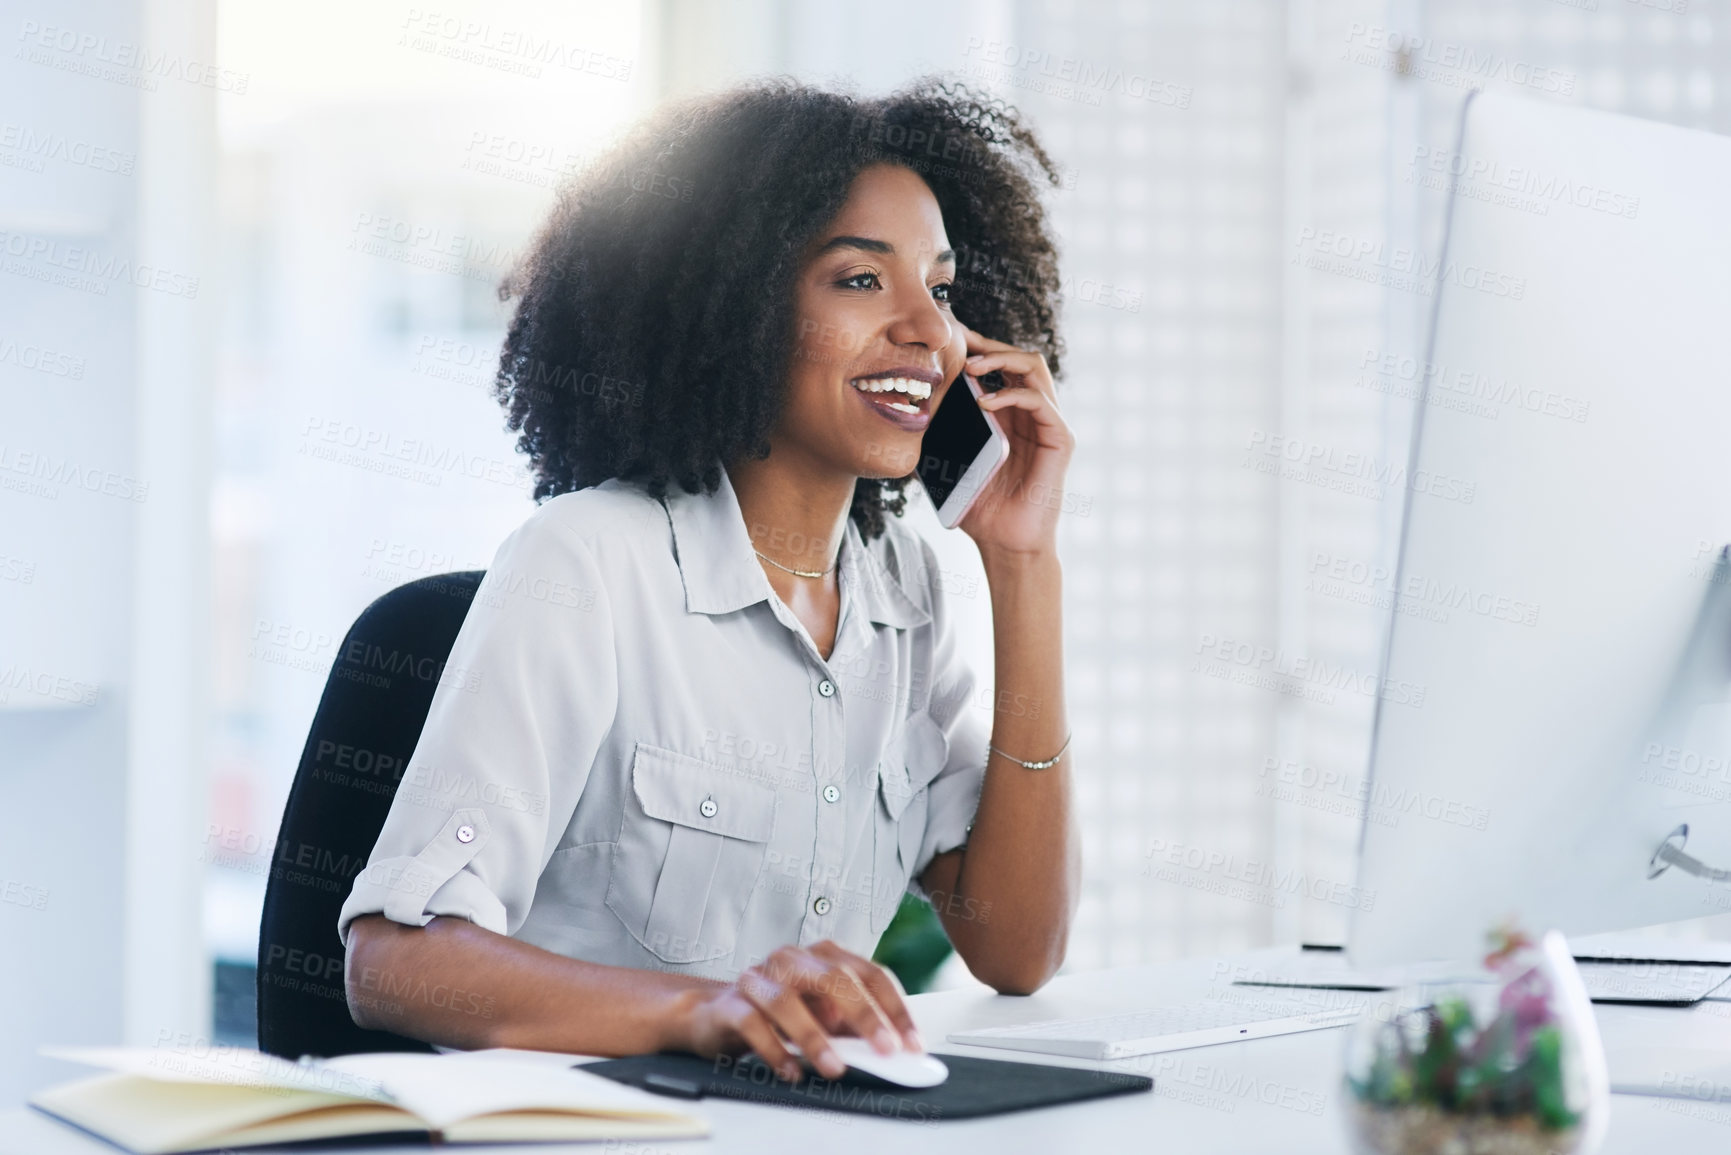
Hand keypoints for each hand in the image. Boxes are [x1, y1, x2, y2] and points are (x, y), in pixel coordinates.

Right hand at [673, 941, 921, 1081]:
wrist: (714, 1013)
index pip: (869, 973)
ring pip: (787, 1000)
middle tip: (883, 1049)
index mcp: (822, 957)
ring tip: (834, 1067)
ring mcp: (759, 977)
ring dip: (814, 1037)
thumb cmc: (778, 1014)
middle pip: (833, 977)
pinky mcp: (730, 1003)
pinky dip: (775, 1050)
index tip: (911, 1042)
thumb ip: (852, 1026)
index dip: (894, 1008)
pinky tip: (791, 1070)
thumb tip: (889, 1048)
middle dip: (863, 1015)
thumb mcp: (823, 1017)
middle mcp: (792, 959)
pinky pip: (753, 1023)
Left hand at [955, 325, 1074, 556]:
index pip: (1000, 366)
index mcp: (1009, 415)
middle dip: (988, 345)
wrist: (1006, 544)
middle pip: (1019, 357)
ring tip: (972, 368)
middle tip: (959, 344)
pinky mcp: (1060, 439)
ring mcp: (1048, 424)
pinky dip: (1013, 394)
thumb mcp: (950, 463)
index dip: (977, 347)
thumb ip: (939, 435)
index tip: (948, 339)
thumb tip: (906, 410)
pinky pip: (1040, 401)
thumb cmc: (981, 508)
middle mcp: (1032, 414)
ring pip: (1034, 368)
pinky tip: (985, 403)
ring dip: (1002, 359)